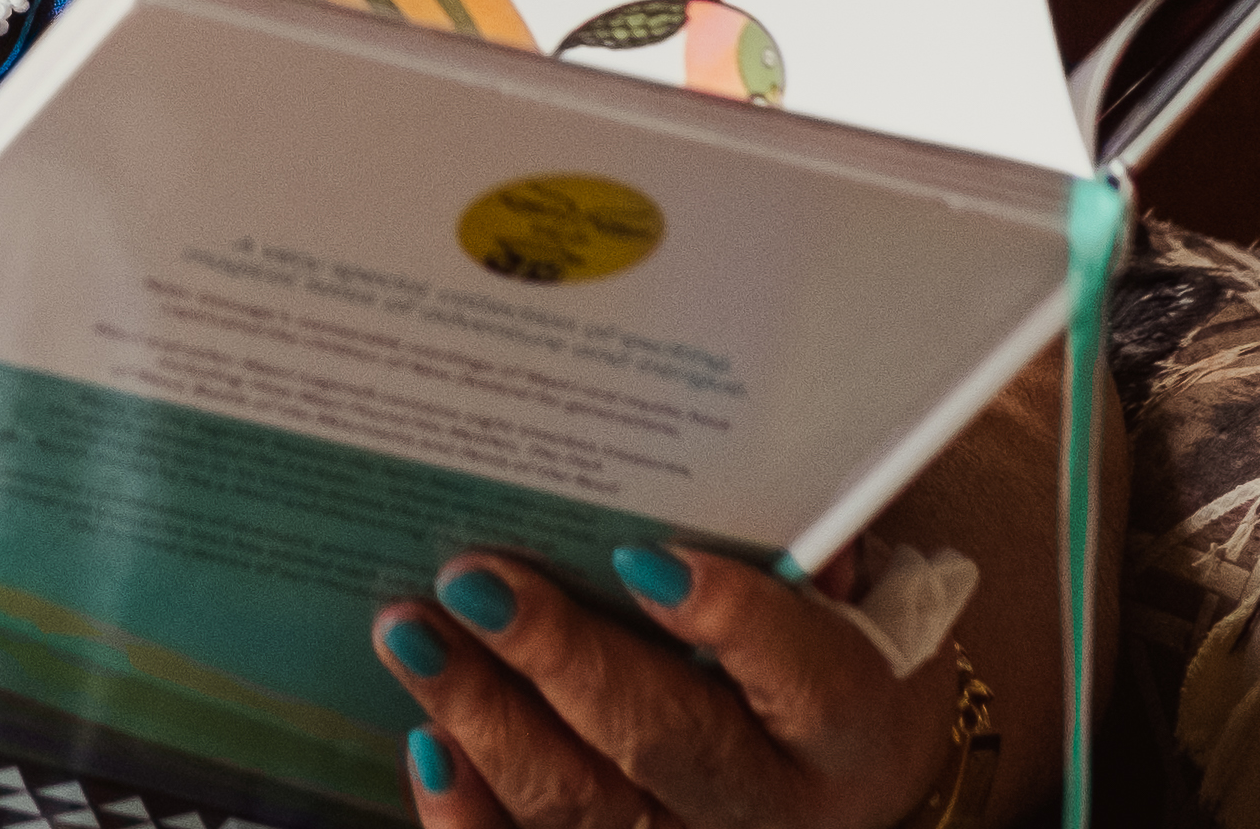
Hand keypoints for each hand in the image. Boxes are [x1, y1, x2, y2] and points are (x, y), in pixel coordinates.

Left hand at [376, 547, 956, 828]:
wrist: (843, 766)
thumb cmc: (827, 645)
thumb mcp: (847, 594)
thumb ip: (794, 542)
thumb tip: (726, 465)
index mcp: (846, 726)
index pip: (802, 679)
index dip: (730, 620)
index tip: (639, 555)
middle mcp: (771, 802)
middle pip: (663, 741)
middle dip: (560, 658)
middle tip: (475, 581)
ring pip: (585, 804)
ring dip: (487, 719)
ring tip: (412, 634)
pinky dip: (471, 811)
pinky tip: (428, 744)